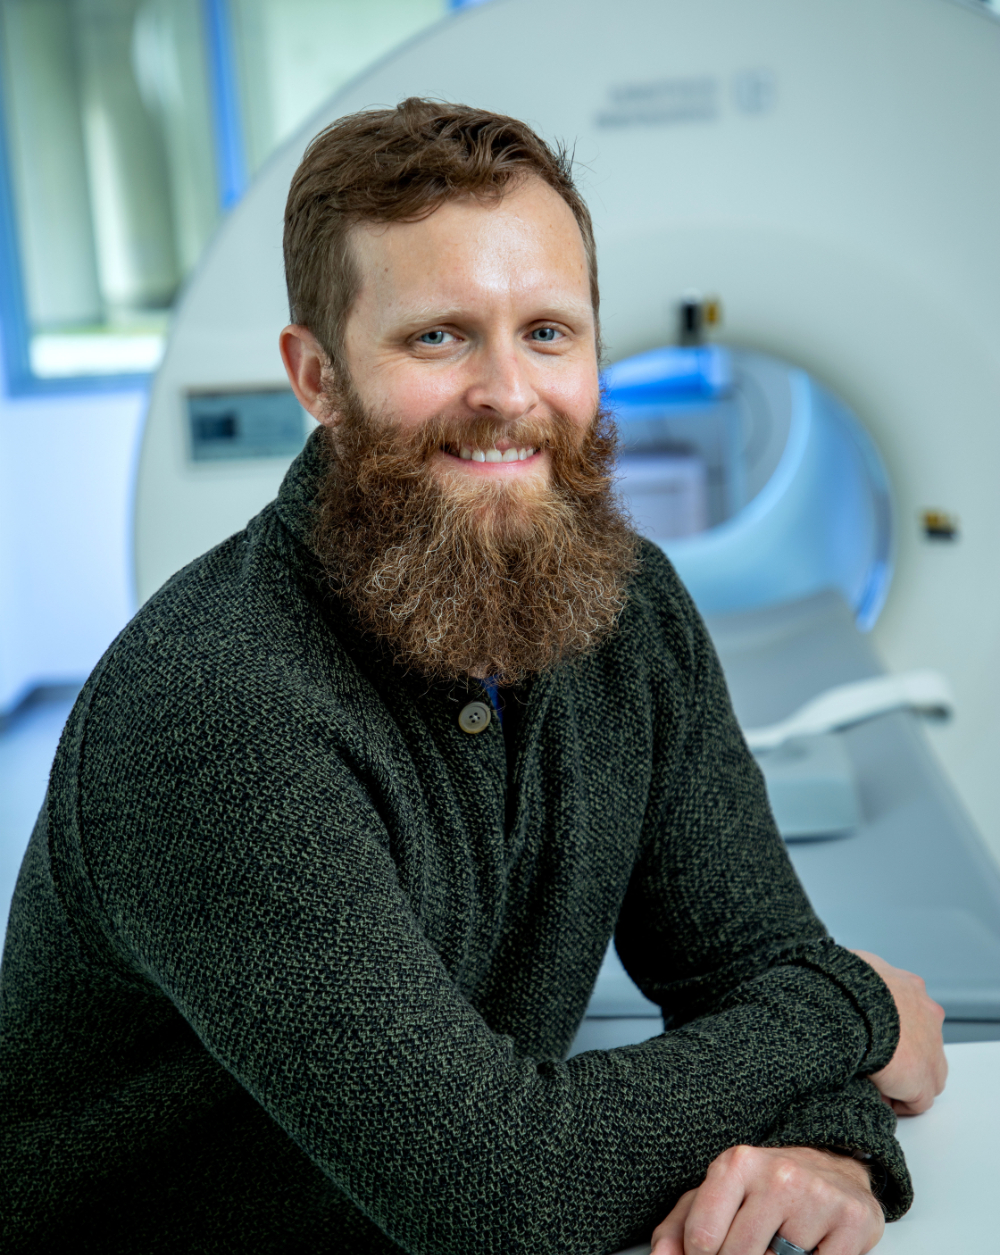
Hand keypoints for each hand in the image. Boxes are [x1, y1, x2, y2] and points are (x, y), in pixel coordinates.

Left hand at [650, 1145, 881, 1254]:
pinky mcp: (853, 1222)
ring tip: (780, 1244)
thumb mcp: (716, 1196)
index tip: (713, 1251)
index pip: (703, 1239)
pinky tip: (810, 1248)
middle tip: (757, 1245)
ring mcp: (818, 1198)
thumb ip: (680, 1228)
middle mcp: (778, 1175)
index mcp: (736, 1164)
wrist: (833, 1167)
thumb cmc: (765, 1188)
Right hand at [850, 949, 946, 1114]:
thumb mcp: (854, 966)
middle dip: (902, 1053)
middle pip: (923, 1043)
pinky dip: (898, 1101)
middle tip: (872, 1058)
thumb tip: (843, 975)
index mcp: (910, 987)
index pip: (910, 1013)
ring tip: (873, 1079)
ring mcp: (931, 1049)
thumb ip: (859, 975)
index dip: (892, 1031)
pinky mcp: (922, 1081)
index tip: (870, 1037)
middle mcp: (927, 1015)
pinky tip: (874, 1093)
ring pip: (926, 1073)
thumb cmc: (847, 983)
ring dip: (903, 1078)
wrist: (854, 1005)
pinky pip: (916, 1101)